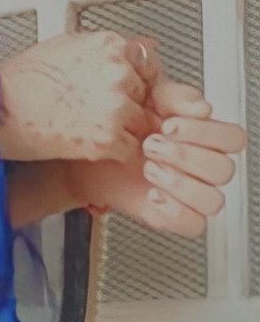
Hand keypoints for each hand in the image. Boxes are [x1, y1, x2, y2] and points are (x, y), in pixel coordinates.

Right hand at [0, 30, 164, 163]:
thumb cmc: (22, 80)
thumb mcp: (67, 44)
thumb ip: (109, 48)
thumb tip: (145, 45)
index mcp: (110, 45)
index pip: (150, 63)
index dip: (137, 80)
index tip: (126, 90)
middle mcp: (118, 73)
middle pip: (148, 95)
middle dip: (132, 106)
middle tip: (103, 113)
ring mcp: (115, 106)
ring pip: (142, 124)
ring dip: (125, 130)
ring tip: (93, 129)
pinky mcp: (107, 138)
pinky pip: (130, 149)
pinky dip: (115, 152)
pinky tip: (91, 144)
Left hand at [68, 114, 246, 236]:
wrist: (89, 154)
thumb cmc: (120, 127)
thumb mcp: (145, 99)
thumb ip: (175, 97)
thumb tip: (201, 108)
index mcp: (204, 137)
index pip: (232, 139)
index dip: (206, 132)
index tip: (169, 125)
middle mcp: (202, 167)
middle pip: (223, 170)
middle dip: (184, 156)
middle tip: (151, 145)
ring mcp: (190, 194)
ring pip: (213, 200)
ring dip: (180, 183)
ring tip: (148, 169)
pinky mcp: (173, 216)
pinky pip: (194, 224)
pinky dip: (174, 211)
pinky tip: (152, 194)